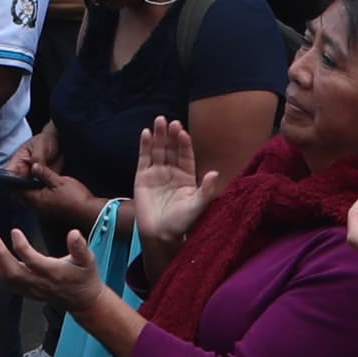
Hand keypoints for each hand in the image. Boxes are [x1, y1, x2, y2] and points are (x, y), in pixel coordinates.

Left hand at [0, 227, 100, 310]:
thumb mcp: (88, 260)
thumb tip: (74, 234)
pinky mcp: (28, 291)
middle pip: (14, 272)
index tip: (14, 232)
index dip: (21, 246)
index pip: (32, 261)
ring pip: (8, 279)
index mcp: (53, 273)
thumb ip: (80, 247)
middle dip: (0, 256)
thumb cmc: (85, 278)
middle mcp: (40, 283)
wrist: (84, 301)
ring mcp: (33, 289)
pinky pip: (9, 284)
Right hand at [131, 116, 208, 246]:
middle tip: (172, 122)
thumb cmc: (181, 224)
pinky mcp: (142, 177)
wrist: (159, 235)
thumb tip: (215, 173)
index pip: (186, 156)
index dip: (184, 144)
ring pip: (158, 150)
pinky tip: (146, 133)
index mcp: (186, 177)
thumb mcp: (197, 206)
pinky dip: (145, 145)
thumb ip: (205, 190)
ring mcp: (156, 173)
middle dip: (172, 135)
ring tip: (159, 121)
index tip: (184, 133)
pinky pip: (144, 158)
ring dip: (159, 135)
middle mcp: (172, 172)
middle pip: (172, 149)